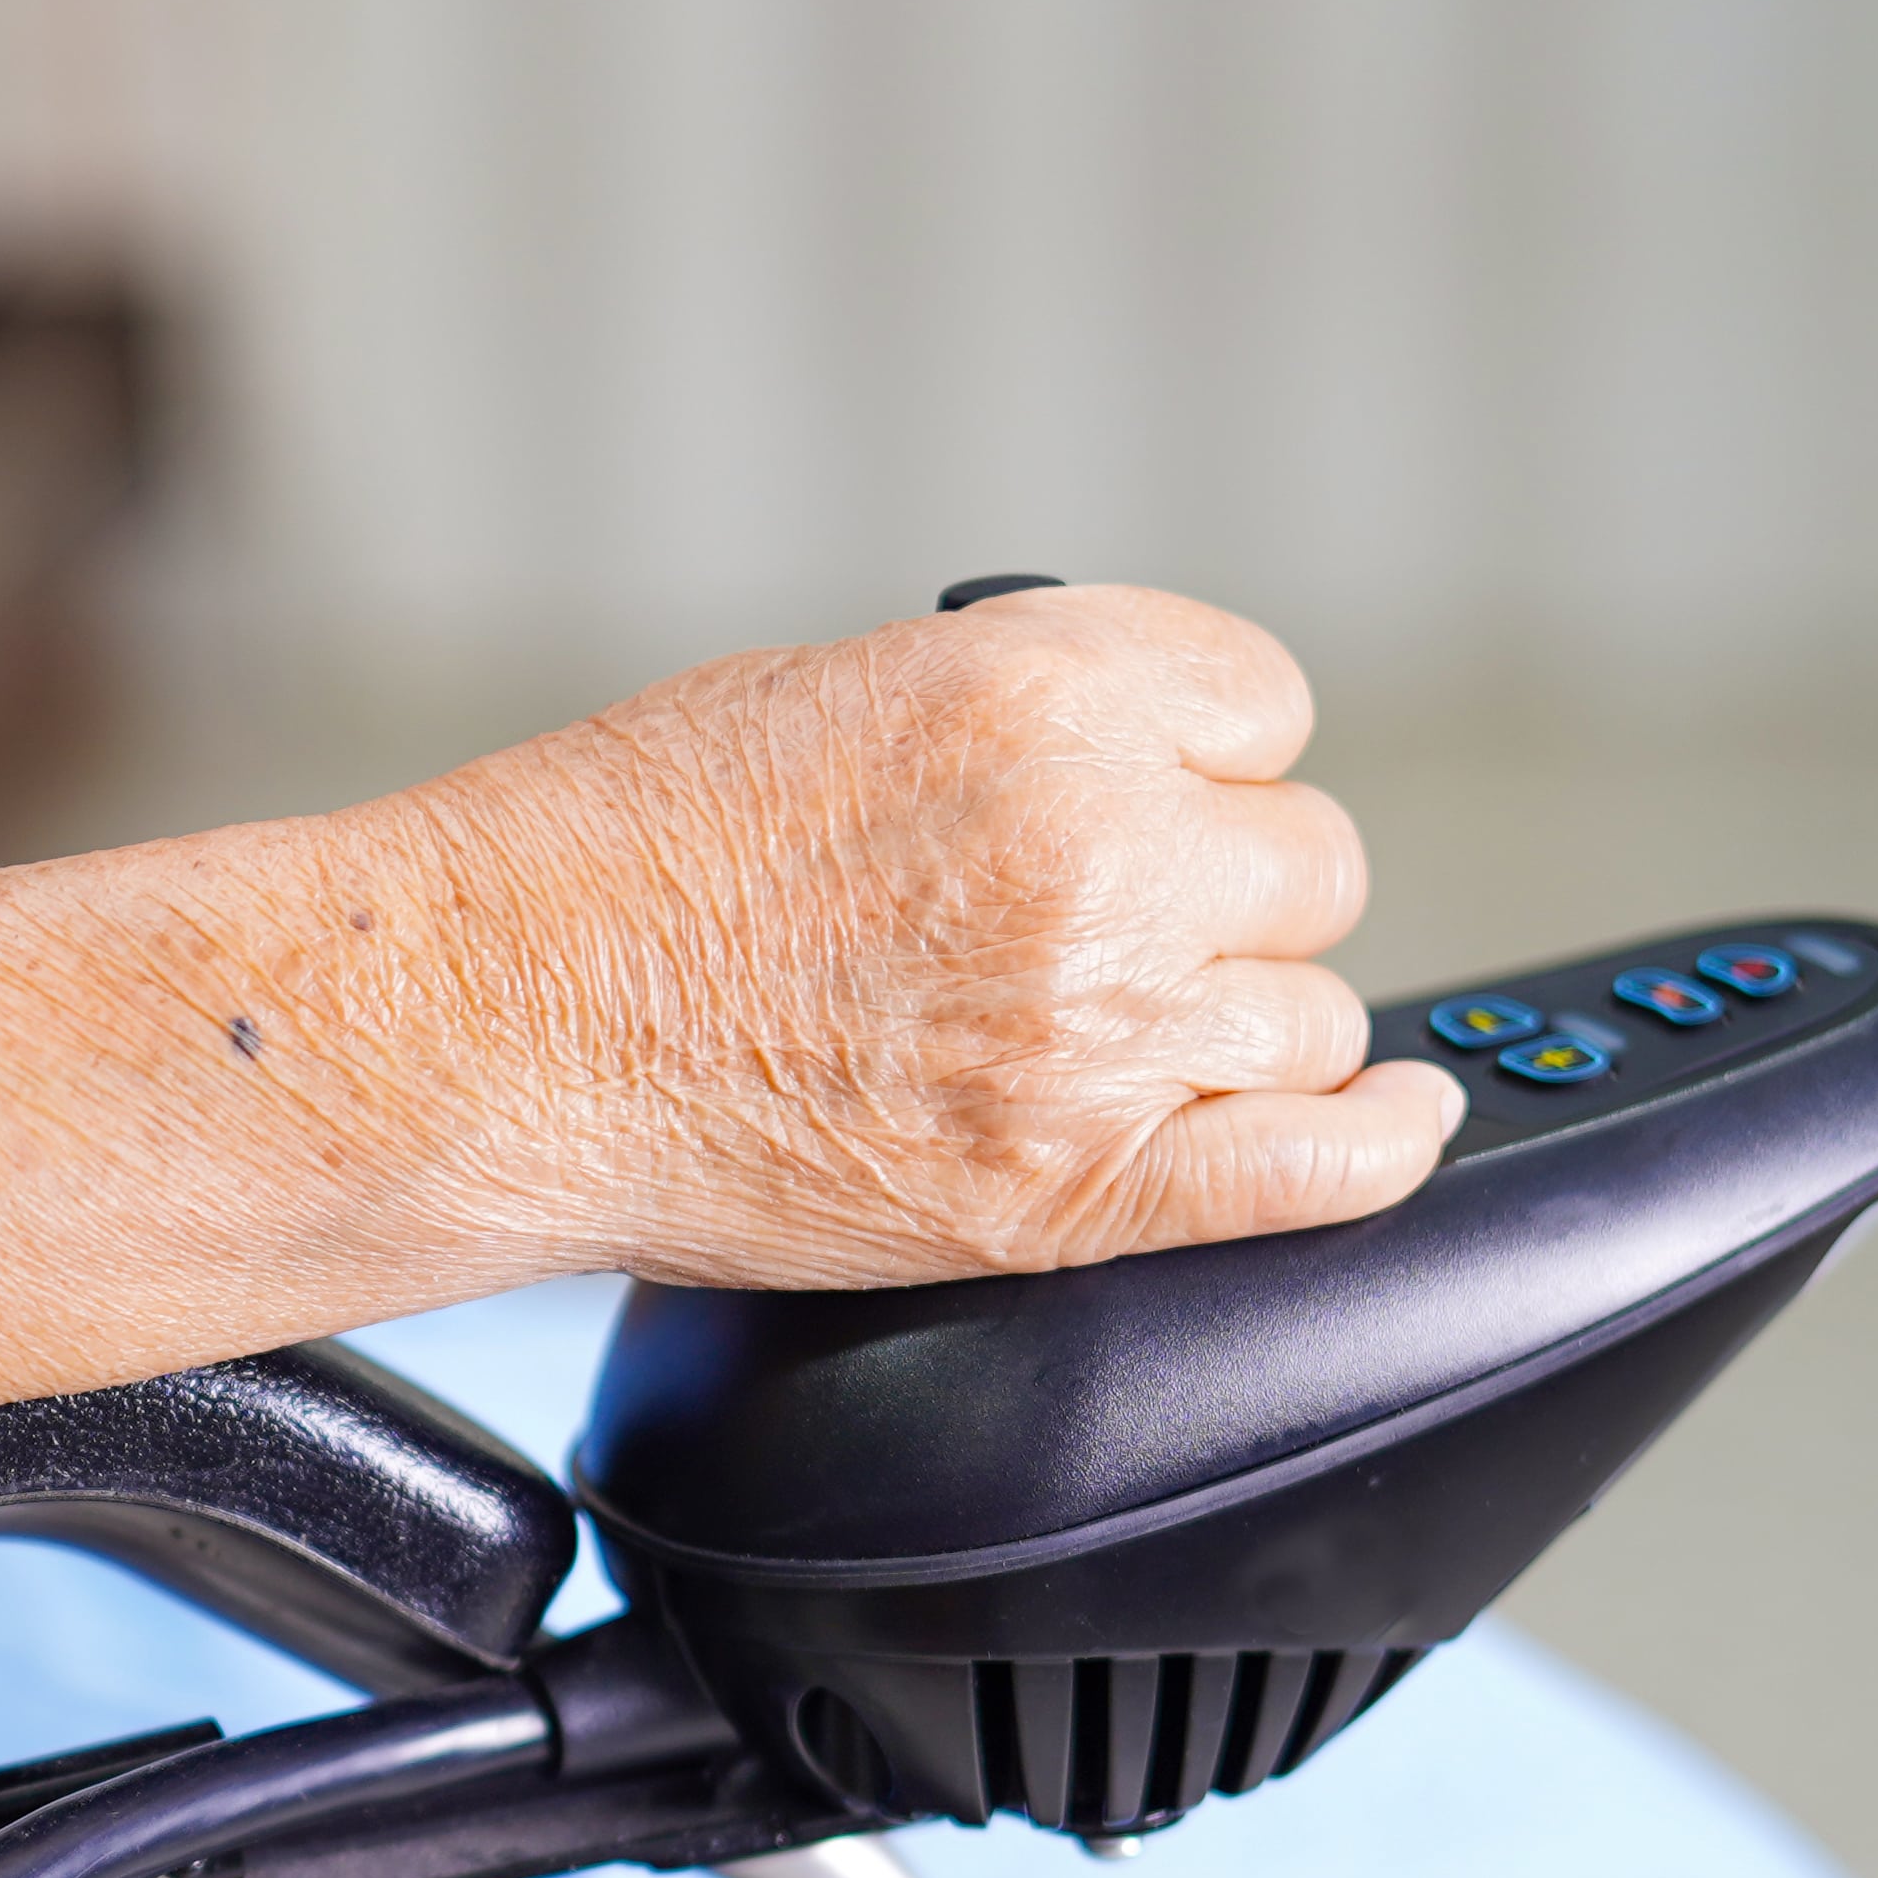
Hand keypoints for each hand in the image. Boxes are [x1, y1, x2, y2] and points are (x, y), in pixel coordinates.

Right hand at [357, 583, 1454, 1282]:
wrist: (485, 1024)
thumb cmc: (604, 856)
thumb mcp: (831, 689)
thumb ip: (1015, 720)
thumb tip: (1131, 767)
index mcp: (1041, 690)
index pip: (1261, 707)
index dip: (1201, 764)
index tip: (1156, 800)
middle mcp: (1096, 848)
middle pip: (1304, 867)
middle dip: (1219, 896)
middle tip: (1097, 932)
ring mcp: (1097, 1029)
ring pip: (1310, 1017)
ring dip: (1231, 1025)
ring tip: (1097, 1037)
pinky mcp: (1067, 1189)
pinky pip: (1323, 1167)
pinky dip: (1375, 1146)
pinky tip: (1392, 1124)